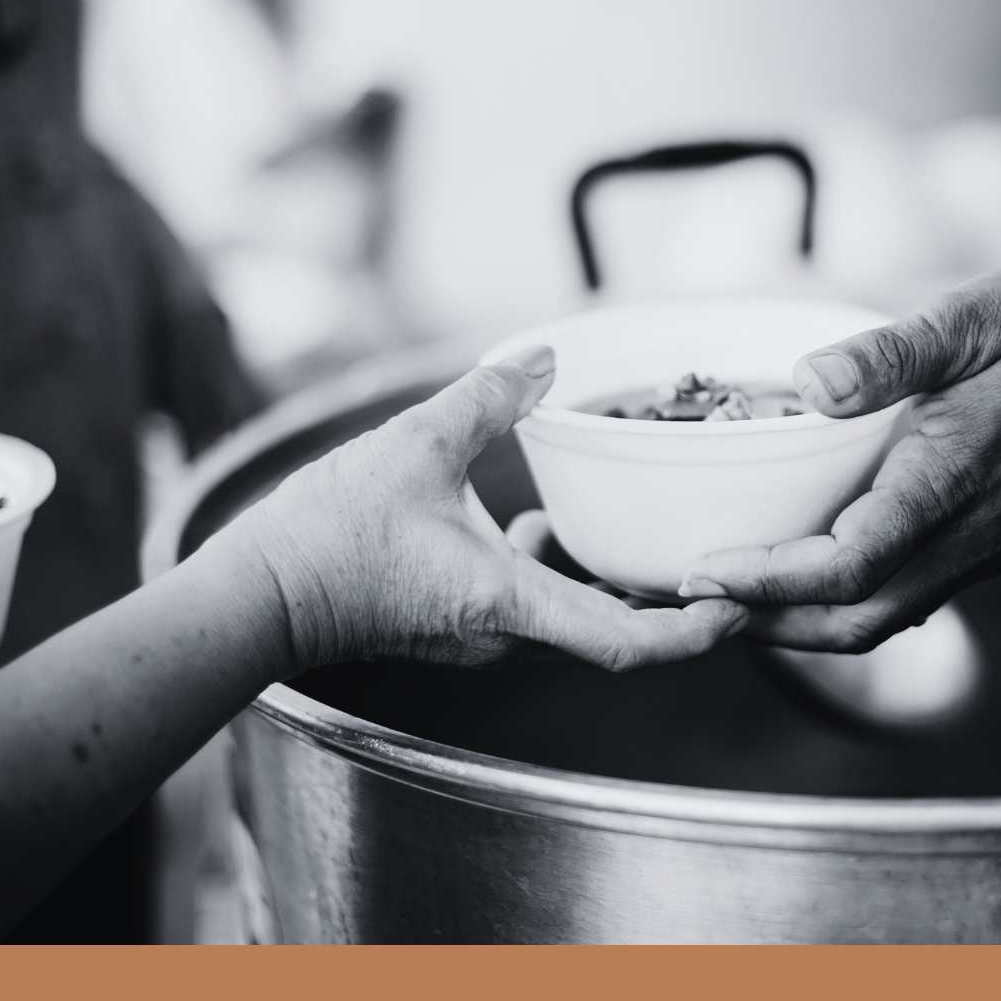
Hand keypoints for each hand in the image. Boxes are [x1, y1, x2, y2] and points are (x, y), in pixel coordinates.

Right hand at [225, 346, 748, 671]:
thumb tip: (541, 356)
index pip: (629, 644)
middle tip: (721, 557)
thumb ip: (486, 398)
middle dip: (674, 601)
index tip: (743, 603)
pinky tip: (543, 521)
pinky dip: (559, 570)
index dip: (697, 632)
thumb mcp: (413, 445)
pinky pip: (534, 606)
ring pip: (576, 619)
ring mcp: (483, 639)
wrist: (256, 596)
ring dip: (614, 581)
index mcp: (509, 603)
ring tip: (646, 528)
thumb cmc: (326, 535)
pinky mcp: (460, 626)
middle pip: (618, 635)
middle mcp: (506, 637)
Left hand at [677, 269, 1000, 651]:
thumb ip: (890, 353)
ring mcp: (977, 553)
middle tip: (696, 601)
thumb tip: (811, 382)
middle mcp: (965, 537)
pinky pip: (903, 602)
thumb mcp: (974, 318)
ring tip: (734, 600)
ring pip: (878, 623)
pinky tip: (803, 577)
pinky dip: (841, 606)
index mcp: (952, 482)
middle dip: (768, 624)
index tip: (704, 570)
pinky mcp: (982, 550)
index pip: (848, 566)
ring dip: (800, 625)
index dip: (768, 580)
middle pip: (854, 622)